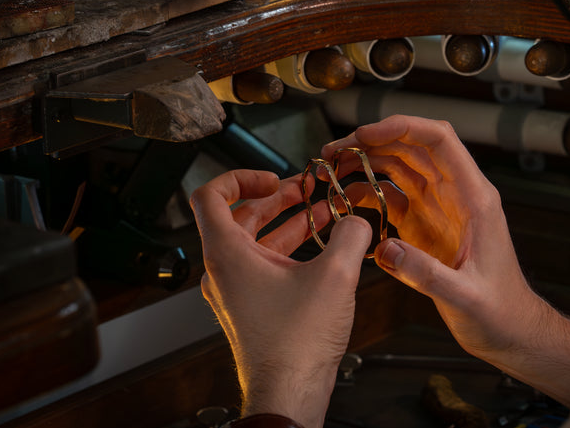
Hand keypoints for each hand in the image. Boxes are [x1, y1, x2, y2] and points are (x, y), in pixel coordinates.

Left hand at [190, 170, 371, 427]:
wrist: (288, 394)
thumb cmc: (295, 345)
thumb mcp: (335, 276)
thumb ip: (350, 235)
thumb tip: (358, 221)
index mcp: (227, 254)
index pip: (211, 195)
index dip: (241, 176)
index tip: (273, 177)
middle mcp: (224, 270)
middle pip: (241, 216)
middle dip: (278, 198)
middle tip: (308, 189)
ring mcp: (236, 291)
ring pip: (257, 242)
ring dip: (289, 223)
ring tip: (324, 214)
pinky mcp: (252, 308)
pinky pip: (266, 267)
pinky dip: (290, 251)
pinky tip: (323, 250)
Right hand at [323, 116, 569, 404]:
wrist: (508, 330)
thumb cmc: (501, 311)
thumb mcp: (466, 297)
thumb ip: (427, 274)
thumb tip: (385, 250)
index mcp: (474, 199)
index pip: (440, 142)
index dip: (403, 128)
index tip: (366, 133)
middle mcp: (455, 196)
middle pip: (412, 148)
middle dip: (373, 142)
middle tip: (336, 151)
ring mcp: (437, 209)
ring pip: (399, 168)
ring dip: (366, 163)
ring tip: (333, 168)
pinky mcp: (423, 226)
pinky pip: (392, 198)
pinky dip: (367, 194)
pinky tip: (346, 201)